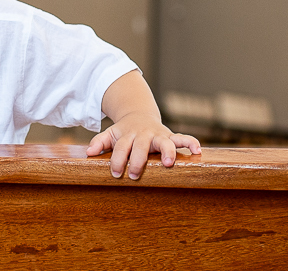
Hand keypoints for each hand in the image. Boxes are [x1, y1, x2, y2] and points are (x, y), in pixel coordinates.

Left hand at [86, 111, 200, 179]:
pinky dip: (190, 142)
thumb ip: (100, 142)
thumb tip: (89, 152)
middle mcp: (144, 134)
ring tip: (169, 163)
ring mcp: (158, 134)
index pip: (121, 147)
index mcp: (128, 134)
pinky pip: (182, 138)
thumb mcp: (110, 134)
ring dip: (167, 151)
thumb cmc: (123, 131)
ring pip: (165, 141)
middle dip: (139, 159)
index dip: (118, 160)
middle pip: (141, 145)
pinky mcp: (170, 135)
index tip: (116, 173)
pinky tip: (197, 150)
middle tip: (135, 174)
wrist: (138, 113)